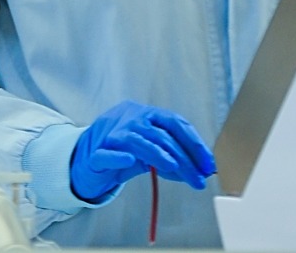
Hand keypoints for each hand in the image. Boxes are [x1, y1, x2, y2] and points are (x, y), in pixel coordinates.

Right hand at [68, 101, 215, 201]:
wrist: (88, 160)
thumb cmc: (123, 153)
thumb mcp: (152, 154)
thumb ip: (172, 158)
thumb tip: (199, 171)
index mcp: (145, 115)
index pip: (175, 122)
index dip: (194, 143)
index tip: (208, 164)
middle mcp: (129, 119)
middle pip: (161, 135)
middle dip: (184, 159)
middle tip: (198, 179)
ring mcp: (111, 134)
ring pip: (137, 140)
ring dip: (158, 155)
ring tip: (174, 168)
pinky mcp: (96, 153)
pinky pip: (108, 153)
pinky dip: (119, 156)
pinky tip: (130, 160)